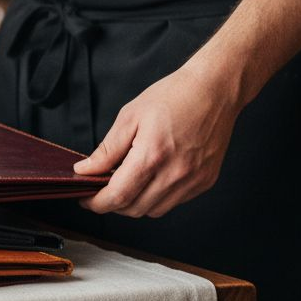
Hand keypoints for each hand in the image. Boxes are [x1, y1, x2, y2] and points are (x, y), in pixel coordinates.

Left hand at [73, 64, 241, 217]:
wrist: (215, 91)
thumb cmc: (172, 97)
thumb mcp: (130, 117)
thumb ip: (107, 150)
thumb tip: (85, 171)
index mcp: (152, 156)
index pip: (118, 196)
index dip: (97, 203)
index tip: (85, 199)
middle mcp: (175, 174)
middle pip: (134, 209)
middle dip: (113, 204)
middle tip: (102, 188)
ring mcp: (193, 180)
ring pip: (154, 210)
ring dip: (135, 202)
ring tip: (127, 180)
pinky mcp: (205, 181)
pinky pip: (174, 202)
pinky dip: (157, 197)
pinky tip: (152, 177)